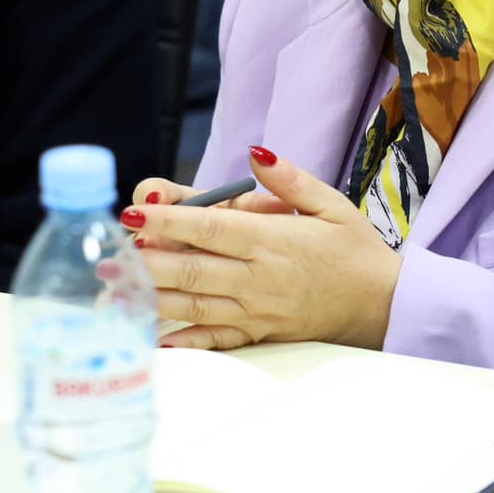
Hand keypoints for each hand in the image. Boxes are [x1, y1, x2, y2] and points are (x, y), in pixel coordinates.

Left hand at [121, 146, 400, 350]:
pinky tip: (157, 340)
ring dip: (154, 297)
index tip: (135, 214)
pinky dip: (187, 341)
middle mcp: (259, 277)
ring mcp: (258, 310)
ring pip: (197, 304)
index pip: (211, 228)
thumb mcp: (331, 203)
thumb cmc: (355, 251)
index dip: (169, 221)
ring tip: (115, 291)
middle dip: (147, 261)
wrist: (386, 305)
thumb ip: (290, 179)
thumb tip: (256, 152)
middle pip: (193, 267)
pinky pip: (218, 339)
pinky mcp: (261, 334)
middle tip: (107, 256)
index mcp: (273, 240)